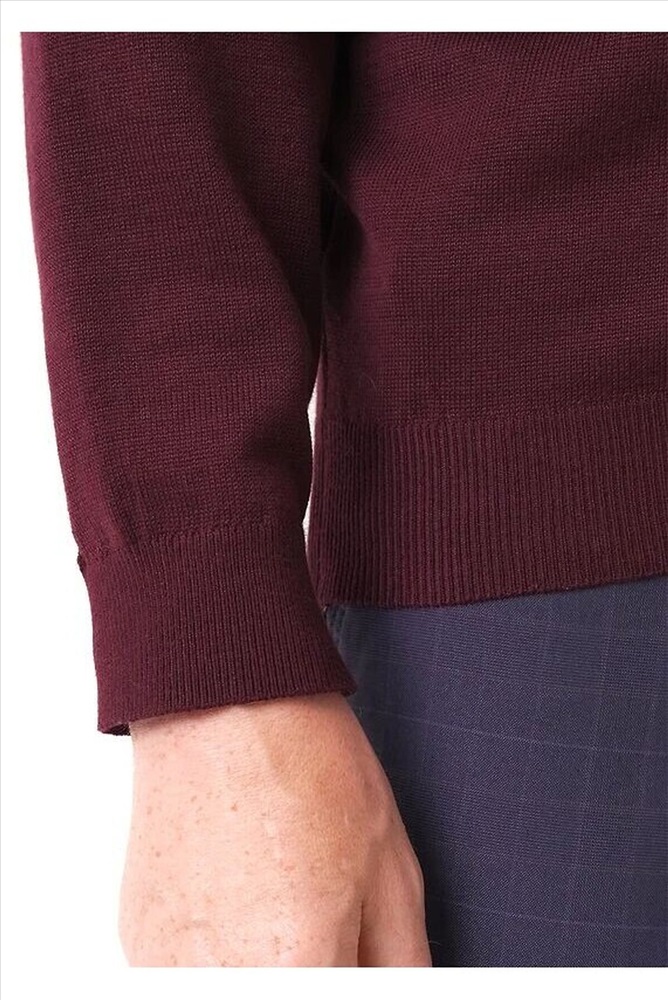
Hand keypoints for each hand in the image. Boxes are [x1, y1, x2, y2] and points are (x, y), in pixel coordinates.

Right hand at [118, 692, 430, 965]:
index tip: (354, 952)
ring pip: (238, 986)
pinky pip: (194, 974)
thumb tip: (398, 996)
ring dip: (268, 966)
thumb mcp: (392, 868)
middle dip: (316, 967)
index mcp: (295, 968)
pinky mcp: (138, 940)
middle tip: (326, 920)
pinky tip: (239, 893)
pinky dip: (223, 952)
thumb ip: (399, 967)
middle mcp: (220, 979)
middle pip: (288, 991)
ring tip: (280, 900)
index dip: (352, 975)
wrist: (224, 701)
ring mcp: (168, 964)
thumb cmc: (305, 763)